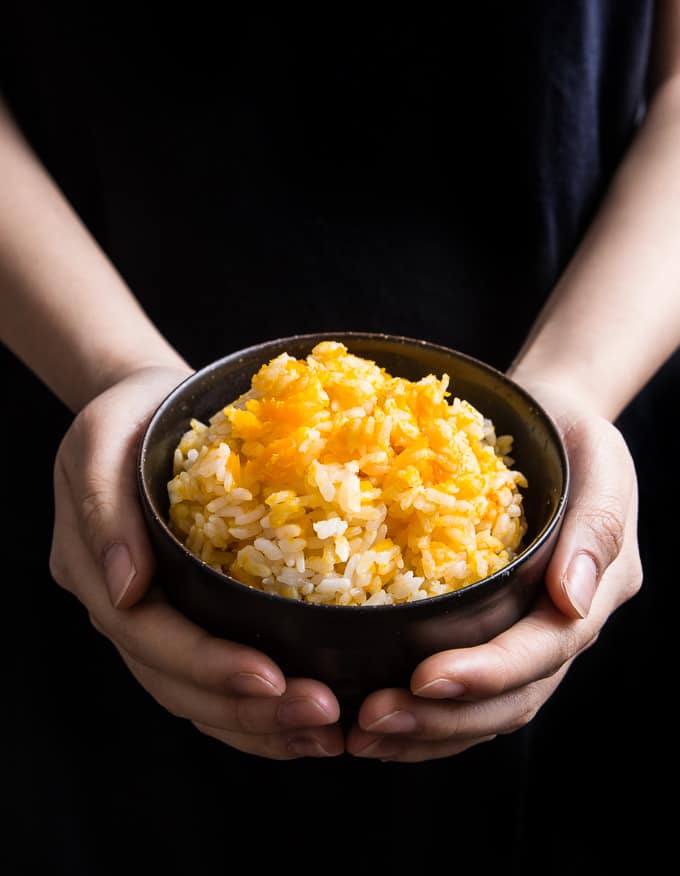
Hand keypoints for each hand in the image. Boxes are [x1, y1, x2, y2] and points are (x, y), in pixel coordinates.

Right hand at [50, 365, 342, 758]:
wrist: (147, 405)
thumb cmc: (126, 416)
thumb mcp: (100, 439)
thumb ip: (103, 509)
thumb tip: (123, 588)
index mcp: (94, 571)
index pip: (148, 637)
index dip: (207, 665)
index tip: (271, 678)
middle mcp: (124, 605)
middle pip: (178, 683)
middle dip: (249, 709)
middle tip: (320, 715)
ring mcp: (157, 613)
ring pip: (198, 695)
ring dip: (261, 724)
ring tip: (325, 732)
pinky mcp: (191, 609)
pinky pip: (219, 672)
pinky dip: (260, 706)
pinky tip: (307, 719)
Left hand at [345, 379, 642, 761]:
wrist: (552, 424)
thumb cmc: (573, 436)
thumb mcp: (601, 463)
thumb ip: (595, 528)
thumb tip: (572, 600)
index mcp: (592, 593)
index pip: (543, 650)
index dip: (487, 672)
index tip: (425, 678)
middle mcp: (561, 625)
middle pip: (510, 698)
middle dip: (442, 718)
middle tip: (371, 722)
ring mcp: (528, 631)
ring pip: (486, 707)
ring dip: (426, 729)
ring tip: (363, 733)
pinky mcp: (494, 625)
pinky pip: (465, 684)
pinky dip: (425, 710)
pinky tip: (376, 716)